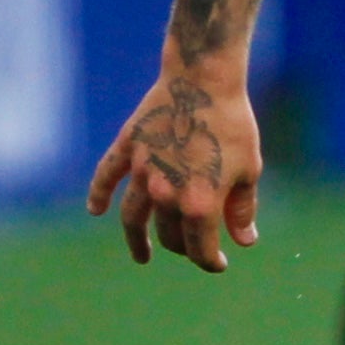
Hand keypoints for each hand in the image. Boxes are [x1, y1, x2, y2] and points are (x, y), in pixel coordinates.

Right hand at [86, 64, 263, 271]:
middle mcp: (165, 194)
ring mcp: (142, 172)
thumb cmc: (233, 125)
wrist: (203, 80)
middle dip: (183, 246)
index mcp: (199, 203)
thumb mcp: (249, 170)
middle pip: (169, 234)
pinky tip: (96, 210)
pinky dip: (98, 194)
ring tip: (143, 256)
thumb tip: (244, 242)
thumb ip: (242, 209)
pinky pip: (106, 176)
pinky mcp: (127, 148)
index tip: (217, 263)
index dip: (209, 261)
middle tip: (191, 246)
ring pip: (133, 217)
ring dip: (137, 240)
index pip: (200, 248)